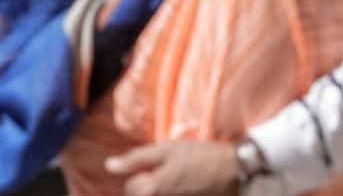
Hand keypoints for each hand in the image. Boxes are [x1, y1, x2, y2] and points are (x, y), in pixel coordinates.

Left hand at [104, 140, 239, 195]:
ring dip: (160, 190)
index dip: (139, 174)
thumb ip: (136, 159)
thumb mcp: (166, 150)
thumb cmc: (198, 156)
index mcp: (153, 190)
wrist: (234, 170)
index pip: (130, 188)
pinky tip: (185, 187)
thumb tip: (108, 166)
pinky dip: (174, 193)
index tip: (155, 166)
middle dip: (149, 187)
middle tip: (167, 173)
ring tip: (178, 181)